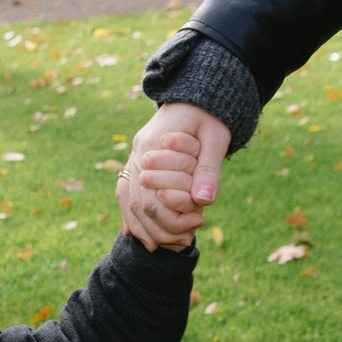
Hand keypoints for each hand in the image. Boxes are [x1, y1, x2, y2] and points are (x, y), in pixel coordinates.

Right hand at [119, 102, 230, 247]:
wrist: (196, 94)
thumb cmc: (209, 114)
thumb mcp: (216, 137)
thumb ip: (209, 168)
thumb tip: (203, 202)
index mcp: (152, 144)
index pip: (154, 195)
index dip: (174, 217)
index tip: (199, 224)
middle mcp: (138, 152)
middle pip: (138, 202)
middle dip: (159, 228)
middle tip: (185, 241)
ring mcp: (134, 157)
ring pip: (128, 200)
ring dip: (142, 227)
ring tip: (159, 246)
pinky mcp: (136, 160)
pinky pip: (126, 193)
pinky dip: (131, 215)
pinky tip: (137, 235)